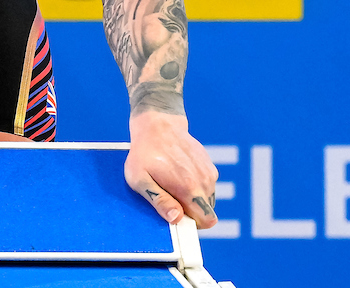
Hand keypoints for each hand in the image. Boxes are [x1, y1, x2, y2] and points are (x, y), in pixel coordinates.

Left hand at [125, 111, 217, 227]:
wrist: (158, 124)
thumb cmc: (144, 153)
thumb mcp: (140, 179)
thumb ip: (159, 201)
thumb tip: (176, 219)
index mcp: (189, 188)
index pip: (207, 221)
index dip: (192, 224)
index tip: (177, 217)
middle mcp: (205, 181)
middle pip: (206, 212)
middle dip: (190, 212)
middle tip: (170, 199)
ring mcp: (209, 172)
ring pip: (206, 200)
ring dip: (192, 199)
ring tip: (172, 184)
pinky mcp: (209, 166)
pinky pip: (206, 187)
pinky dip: (195, 186)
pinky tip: (178, 174)